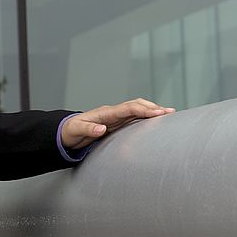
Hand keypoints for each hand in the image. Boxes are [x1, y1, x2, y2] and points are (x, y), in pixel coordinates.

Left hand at [60, 98, 175, 149]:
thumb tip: (101, 129)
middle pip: (136, 105)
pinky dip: (146, 116)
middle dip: (153, 107)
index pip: (128, 108)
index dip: (143, 110)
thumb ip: (88, 130)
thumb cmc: (71, 131)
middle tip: (170, 112)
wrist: (66, 132)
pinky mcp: (116, 123)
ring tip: (168, 114)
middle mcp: (113, 112)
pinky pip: (134, 117)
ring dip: (152, 110)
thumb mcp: (76, 131)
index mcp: (105, 113)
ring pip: (137, 109)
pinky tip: (155, 120)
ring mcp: (115, 117)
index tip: (158, 113)